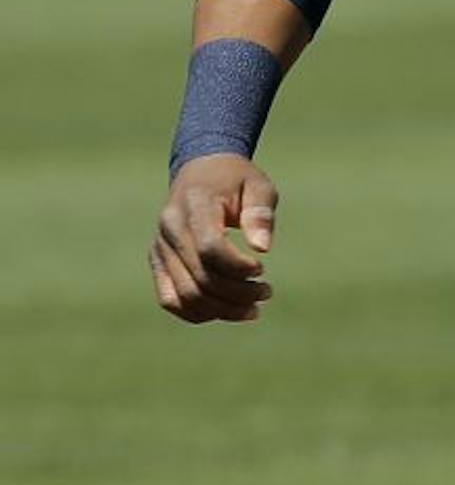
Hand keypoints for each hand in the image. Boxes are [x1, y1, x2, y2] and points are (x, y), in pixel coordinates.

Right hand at [150, 153, 278, 322]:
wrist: (201, 171)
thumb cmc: (236, 180)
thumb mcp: (258, 185)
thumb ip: (261, 213)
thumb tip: (263, 247)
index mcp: (194, 205)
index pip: (209, 247)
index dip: (237, 267)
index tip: (262, 268)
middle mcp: (169, 229)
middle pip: (199, 277)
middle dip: (237, 293)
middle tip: (266, 293)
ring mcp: (159, 248)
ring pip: (185, 295)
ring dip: (221, 309)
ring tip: (254, 308)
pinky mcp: (157, 262)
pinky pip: (170, 299)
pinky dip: (198, 313)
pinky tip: (227, 311)